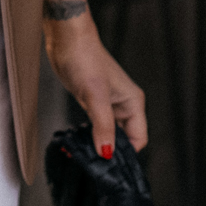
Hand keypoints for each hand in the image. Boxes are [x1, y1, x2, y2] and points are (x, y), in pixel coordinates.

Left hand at [43, 13, 147, 156]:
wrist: (67, 40)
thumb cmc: (85, 60)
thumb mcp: (95, 97)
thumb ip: (103, 126)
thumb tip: (107, 153)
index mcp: (133, 103)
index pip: (138, 139)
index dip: (126, 153)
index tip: (108, 165)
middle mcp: (124, 105)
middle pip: (124, 139)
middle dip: (110, 152)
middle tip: (92, 164)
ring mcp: (108, 104)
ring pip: (108, 133)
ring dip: (97, 144)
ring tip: (81, 155)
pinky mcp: (93, 102)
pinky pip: (96, 125)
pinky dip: (88, 135)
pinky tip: (77, 142)